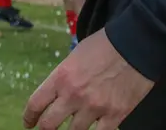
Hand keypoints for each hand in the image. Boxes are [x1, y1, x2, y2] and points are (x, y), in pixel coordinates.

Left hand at [23, 28, 152, 129]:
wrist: (136, 43)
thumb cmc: (106, 43)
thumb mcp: (76, 54)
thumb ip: (65, 76)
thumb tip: (59, 92)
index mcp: (61, 77)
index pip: (35, 104)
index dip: (29, 117)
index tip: (29, 122)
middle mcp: (73, 95)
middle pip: (48, 125)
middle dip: (45, 128)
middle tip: (47, 128)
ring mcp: (94, 108)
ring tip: (75, 127)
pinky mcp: (115, 116)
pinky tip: (94, 129)